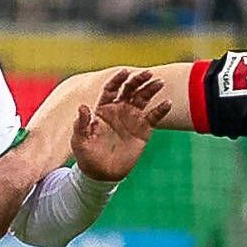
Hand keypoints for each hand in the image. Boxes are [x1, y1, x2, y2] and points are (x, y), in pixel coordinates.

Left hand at [71, 67, 168, 181]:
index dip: (118, 79)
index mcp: (103, 109)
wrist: (102, 174)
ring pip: (143, 98)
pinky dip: (161, 110)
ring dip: (151, 89)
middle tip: (147, 73)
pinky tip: (167, 103)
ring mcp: (132, 118)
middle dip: (138, 80)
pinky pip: (154, 117)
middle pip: (129, 89)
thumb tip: (82, 107)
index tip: (125, 72)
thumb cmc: (87, 156)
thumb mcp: (80, 141)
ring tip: (159, 82)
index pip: (111, 88)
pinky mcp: (143, 130)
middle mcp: (119, 109)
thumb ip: (81, 124)